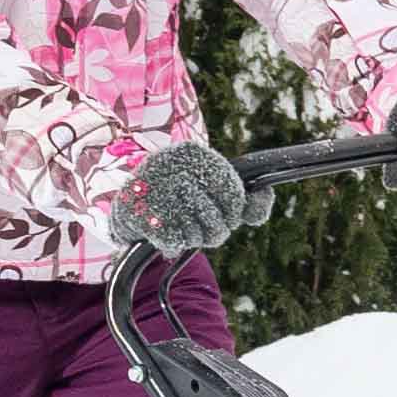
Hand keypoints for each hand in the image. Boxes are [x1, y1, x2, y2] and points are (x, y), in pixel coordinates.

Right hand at [106, 141, 267, 253]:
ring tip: (182, 224)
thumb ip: (244, 196)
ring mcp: (153, 190)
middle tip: (204, 226)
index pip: (233, 194)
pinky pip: (175, 241)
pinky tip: (166, 230)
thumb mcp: (212, 186)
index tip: (228, 216)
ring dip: (194, 237)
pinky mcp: (138, 213)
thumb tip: (264, 197)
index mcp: (194, 154)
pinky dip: (174, 243)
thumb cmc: (182, 194)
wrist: (132, 202)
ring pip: (197, 234)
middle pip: (217, 221)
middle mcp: (172, 166)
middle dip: (215, 231)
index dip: (234, 213)